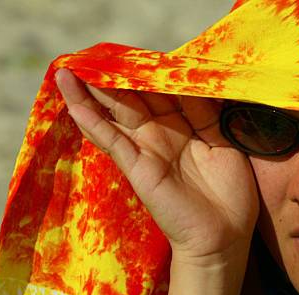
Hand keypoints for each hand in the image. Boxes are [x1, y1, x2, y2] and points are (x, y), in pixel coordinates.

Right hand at [55, 69, 258, 266]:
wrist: (224, 237)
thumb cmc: (230, 194)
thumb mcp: (225, 143)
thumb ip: (208, 114)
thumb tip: (196, 83)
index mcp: (185, 127)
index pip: (162, 92)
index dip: (149, 73)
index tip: (137, 54)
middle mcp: (163, 135)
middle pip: (135, 99)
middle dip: (115, 77)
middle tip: (93, 56)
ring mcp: (148, 151)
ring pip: (117, 115)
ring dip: (92, 93)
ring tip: (68, 71)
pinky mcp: (140, 169)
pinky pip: (113, 142)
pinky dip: (93, 123)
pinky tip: (74, 104)